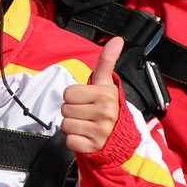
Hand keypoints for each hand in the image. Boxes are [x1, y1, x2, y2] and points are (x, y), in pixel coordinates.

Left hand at [60, 37, 123, 153]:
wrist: (122, 135)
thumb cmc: (108, 105)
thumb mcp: (107, 83)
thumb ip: (107, 61)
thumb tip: (117, 39)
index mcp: (105, 95)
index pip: (68, 93)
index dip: (74, 97)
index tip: (86, 100)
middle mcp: (104, 113)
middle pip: (65, 109)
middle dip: (73, 111)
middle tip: (86, 113)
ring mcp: (100, 132)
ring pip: (65, 125)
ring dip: (73, 125)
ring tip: (87, 124)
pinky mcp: (94, 147)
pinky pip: (70, 141)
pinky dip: (75, 140)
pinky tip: (87, 136)